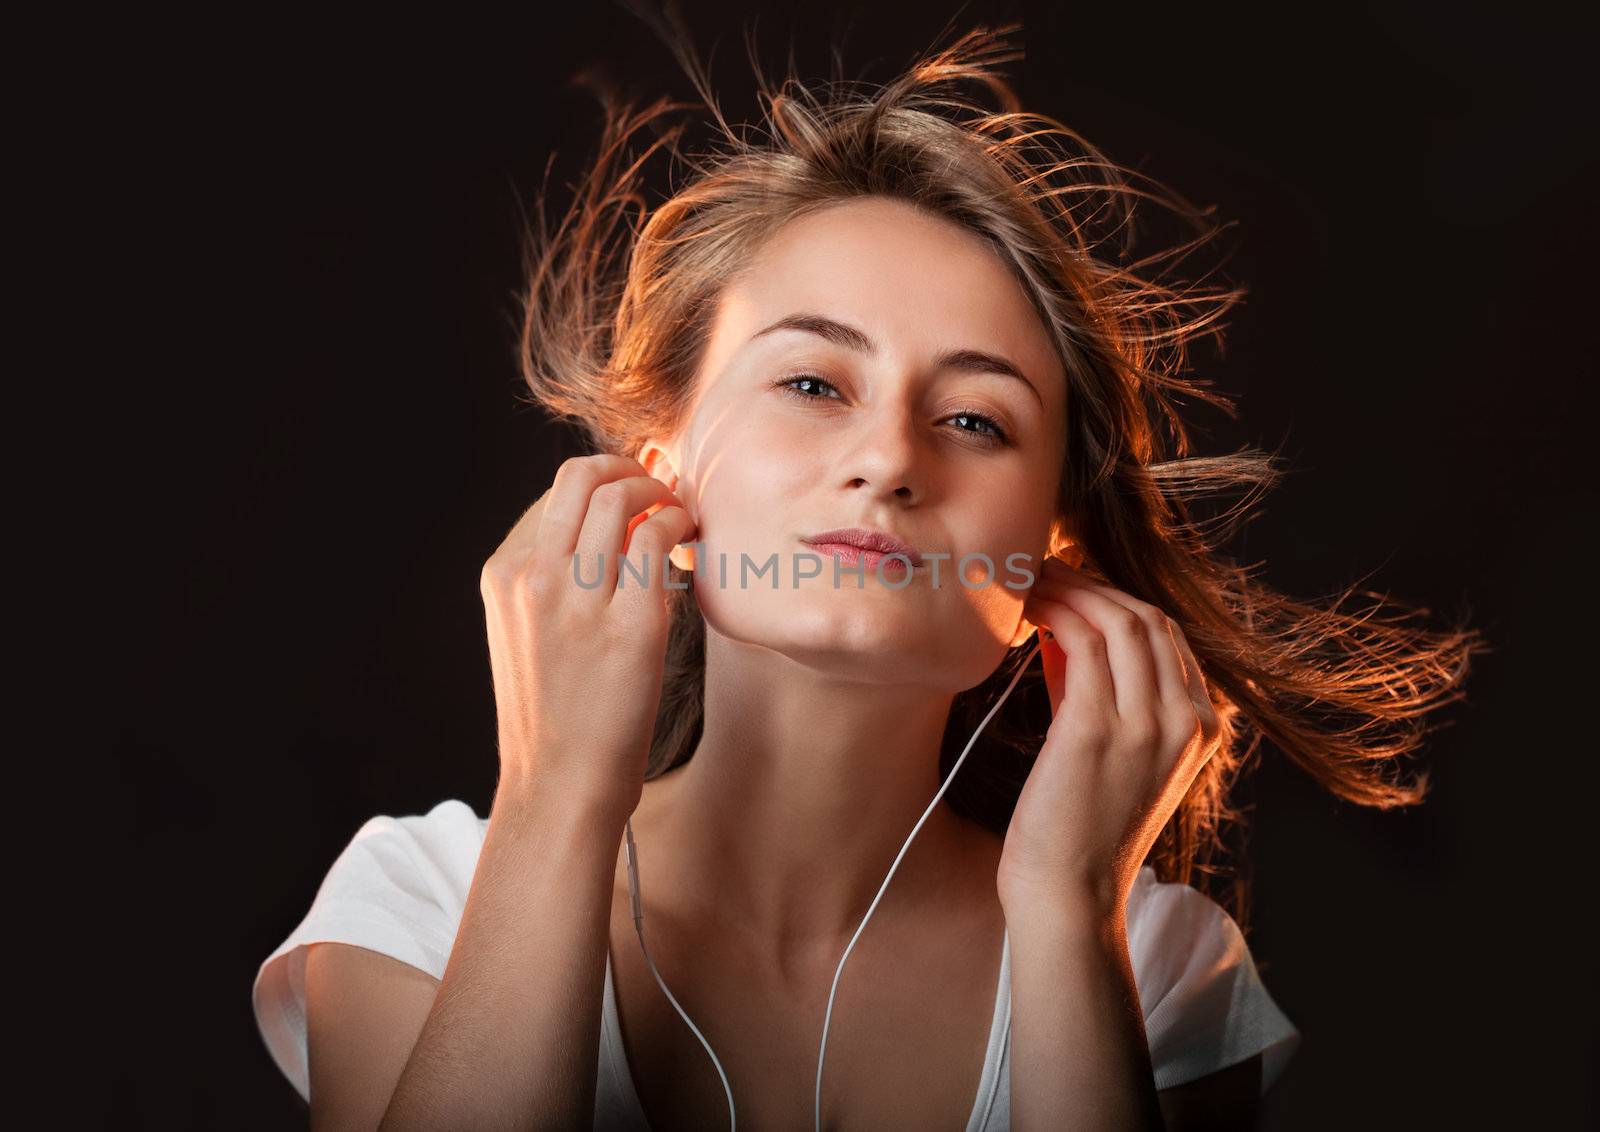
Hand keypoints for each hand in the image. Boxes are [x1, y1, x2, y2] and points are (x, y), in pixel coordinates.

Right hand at [479, 454, 696, 819]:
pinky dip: (679, 524)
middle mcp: (534, 577)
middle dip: (627, 469)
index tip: (633, 495)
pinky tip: (690, 540)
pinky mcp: (632, 623)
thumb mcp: (525, 632)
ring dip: (660, 492)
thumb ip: (552, 576)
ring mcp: (580, 599)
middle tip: (659, 487)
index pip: (555, 495)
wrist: (559, 783)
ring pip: (620, 497)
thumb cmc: (555, 712)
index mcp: (504, 575)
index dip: (600, 485)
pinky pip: (658, 539)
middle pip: (581, 476)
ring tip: (679, 513)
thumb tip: (607, 523)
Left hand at [997, 555, 1221, 917]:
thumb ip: (1096, 691)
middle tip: (1047, 569)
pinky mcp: (1100, 730)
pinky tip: (1027, 610)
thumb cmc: (1078, 825)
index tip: (1074, 584)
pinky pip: (1085, 643)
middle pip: (1150, 619)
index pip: (1169, 638)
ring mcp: (1149, 725)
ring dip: (1072, 589)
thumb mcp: (1108, 749)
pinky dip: (1056, 614)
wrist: (1068, 894)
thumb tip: (1064, 630)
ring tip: (1031, 580)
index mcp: (1202, 727)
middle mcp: (1187, 721)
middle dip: (1095, 585)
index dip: (1118, 600)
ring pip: (1121, 620)